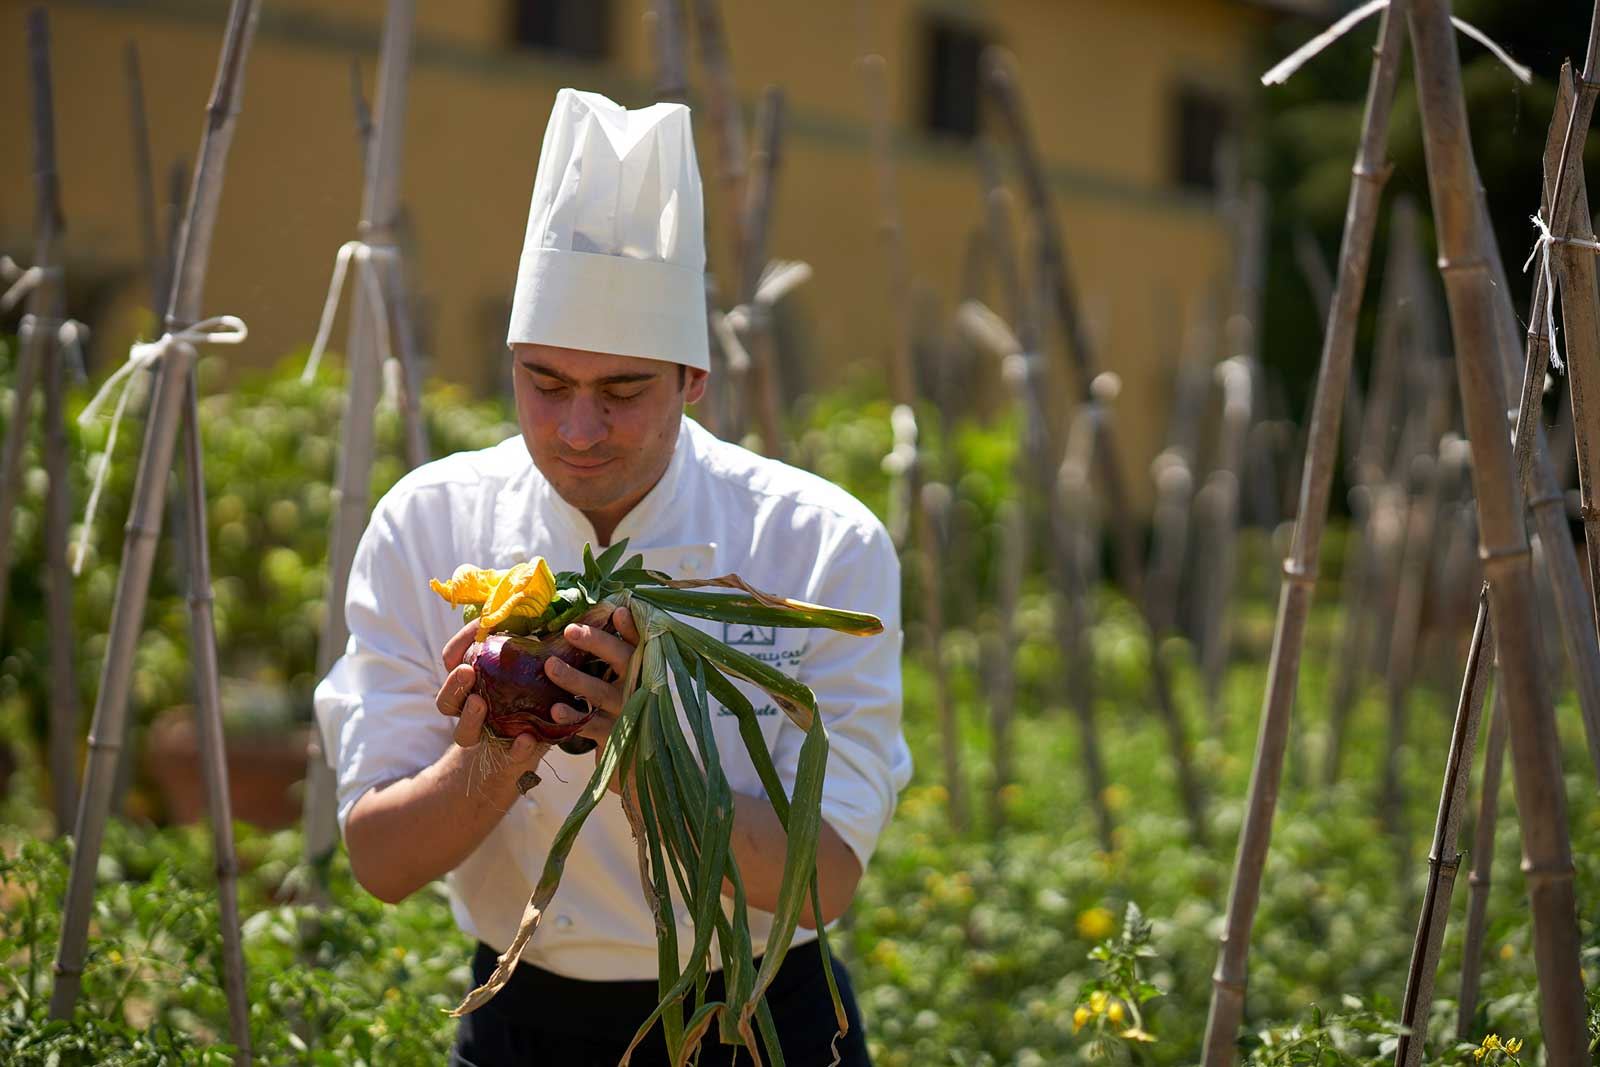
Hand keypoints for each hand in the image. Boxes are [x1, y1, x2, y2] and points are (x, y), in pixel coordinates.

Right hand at [436, 620, 573, 794]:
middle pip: (447, 700)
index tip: (478, 628)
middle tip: (467, 671)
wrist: (538, 743)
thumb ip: (534, 642)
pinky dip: (518, 748)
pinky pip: (511, 755)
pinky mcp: (513, 755)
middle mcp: (472, 710)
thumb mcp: (532, 665)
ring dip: (469, 717)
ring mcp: (488, 736)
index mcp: (472, 683)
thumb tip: (554, 606)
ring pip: (463, 733)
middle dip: (454, 684)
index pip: (452, 660)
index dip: (460, 644)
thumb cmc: (532, 691)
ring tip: (479, 703)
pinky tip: (527, 739)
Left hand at [543, 605, 640, 795]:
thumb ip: (613, 663)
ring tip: (550, 666)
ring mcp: (628, 713)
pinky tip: (554, 711)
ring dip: (574, 678)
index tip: (618, 610)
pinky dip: (572, 718)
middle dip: (597, 643)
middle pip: (622, 660)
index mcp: (642, 671)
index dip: (630, 627)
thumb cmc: (625, 717)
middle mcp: (639, 688)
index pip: (639, 643)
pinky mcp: (615, 738)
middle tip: (570, 630)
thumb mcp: (626, 687)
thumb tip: (584, 629)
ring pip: (600, 692)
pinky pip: (590, 725)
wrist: (640, 768)